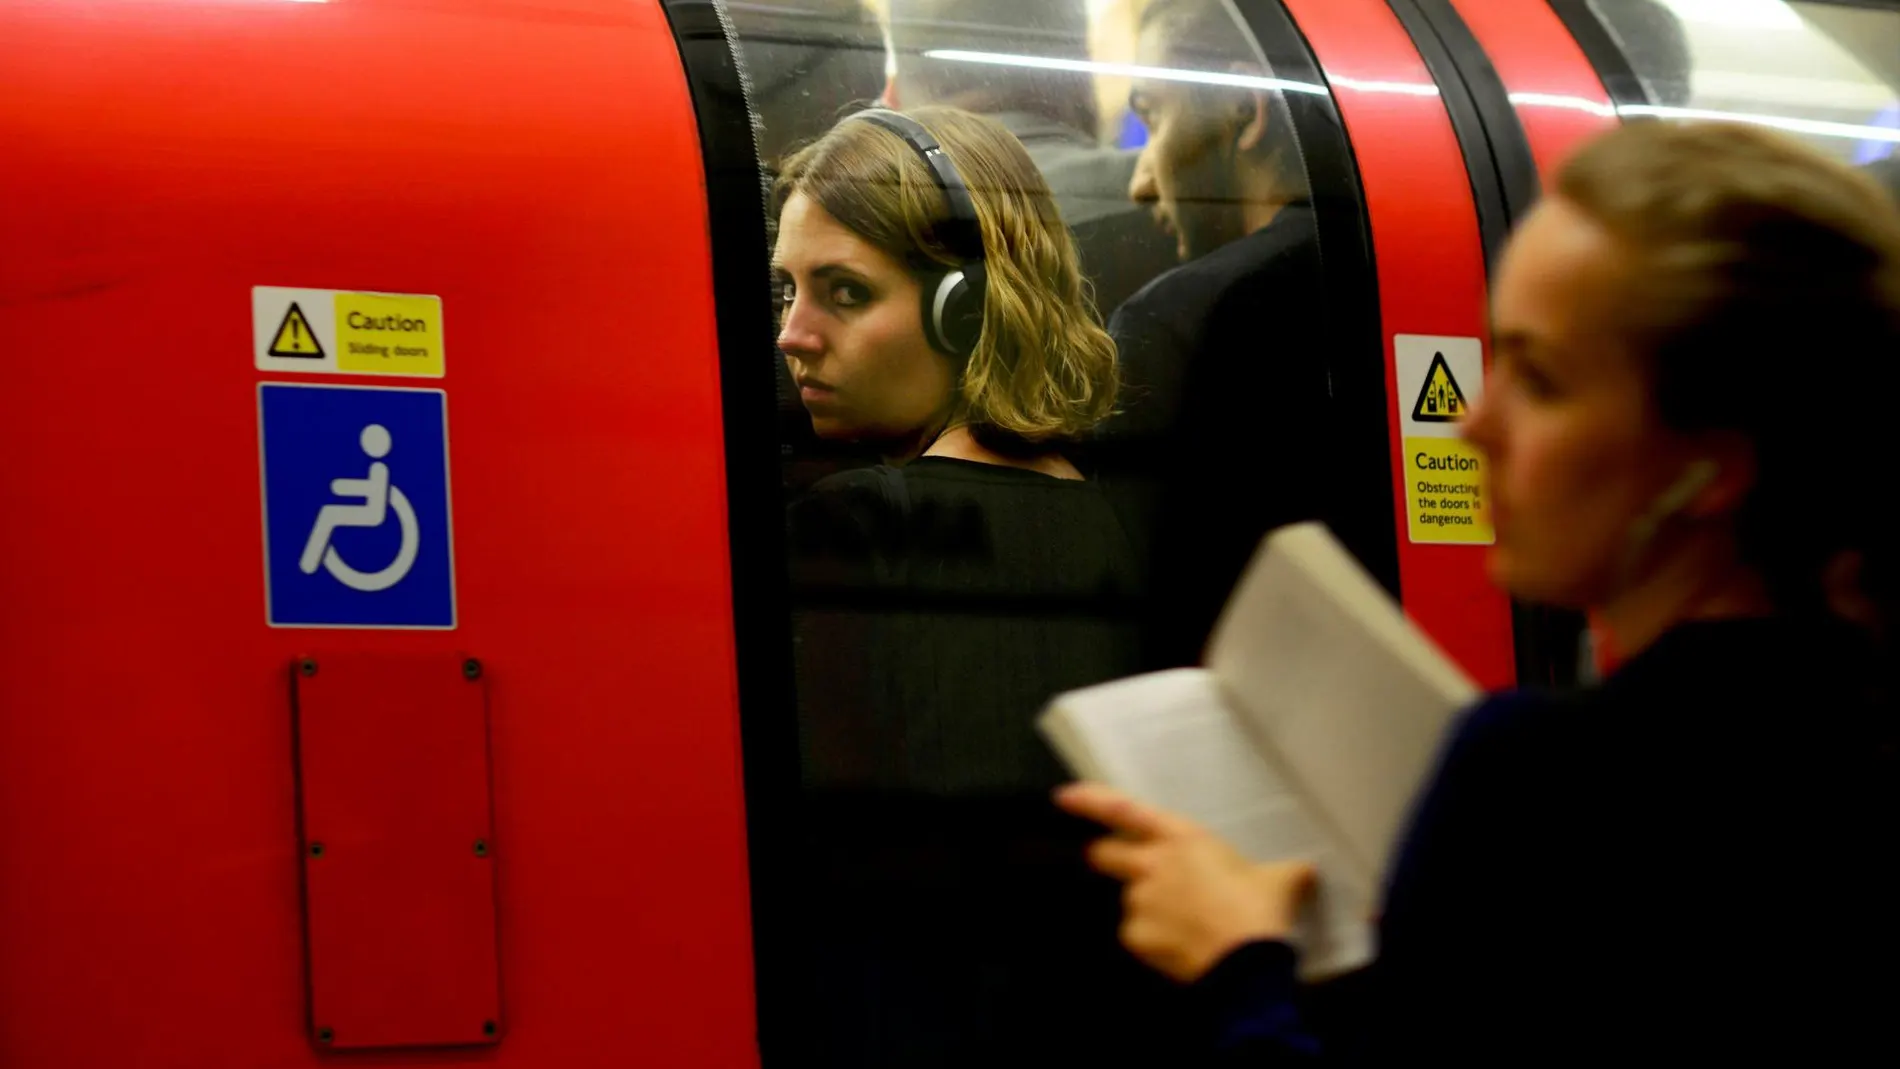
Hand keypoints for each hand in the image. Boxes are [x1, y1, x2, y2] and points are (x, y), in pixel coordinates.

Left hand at [1058, 783, 1316, 982]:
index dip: (1090, 801)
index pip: (1124, 811)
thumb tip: (1307, 871)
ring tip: (1183, 927)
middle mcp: (1152, 865)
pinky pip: (1137, 936)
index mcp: (1182, 839)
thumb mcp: (1282, 880)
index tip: (1064, 796)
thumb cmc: (1262, 910)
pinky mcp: (1135, 936)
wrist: (1248, 962)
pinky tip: (1180, 950)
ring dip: (1146, 910)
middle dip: (1108, 860)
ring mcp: (1140, 901)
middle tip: (1132, 872)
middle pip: (1105, 856)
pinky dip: (1152, 942)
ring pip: (1129, 902)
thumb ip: (1286, 871)